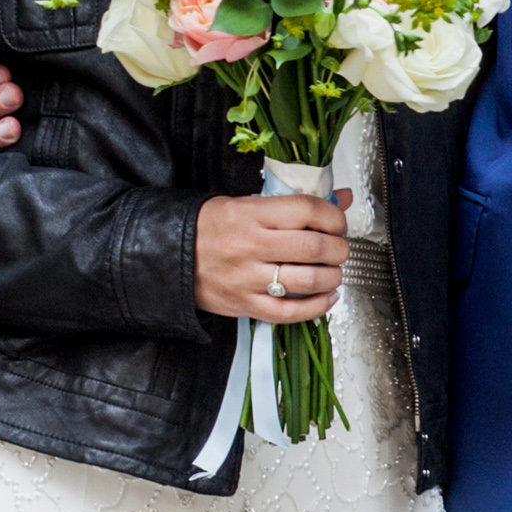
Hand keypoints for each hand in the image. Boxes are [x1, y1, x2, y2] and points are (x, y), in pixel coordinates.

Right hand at [193, 191, 353, 322]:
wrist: (172, 254)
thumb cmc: (213, 226)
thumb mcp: (249, 203)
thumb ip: (295, 203)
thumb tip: (340, 199)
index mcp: (251, 214)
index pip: (306, 210)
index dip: (333, 217)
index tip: (337, 223)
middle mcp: (251, 245)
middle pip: (313, 247)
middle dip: (338, 249)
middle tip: (339, 249)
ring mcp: (247, 278)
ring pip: (307, 281)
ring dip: (332, 277)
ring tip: (333, 272)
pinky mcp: (245, 305)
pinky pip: (289, 312)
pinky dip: (316, 307)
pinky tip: (326, 298)